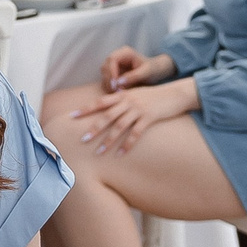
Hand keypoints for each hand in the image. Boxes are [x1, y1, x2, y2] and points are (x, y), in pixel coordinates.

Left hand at [67, 80, 195, 155]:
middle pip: (107, 116)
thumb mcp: (135, 94)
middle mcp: (128, 101)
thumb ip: (121, 100)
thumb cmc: (154, 95)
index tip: (72, 116)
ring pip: (119, 127)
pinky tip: (121, 154)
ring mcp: (139, 109)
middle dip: (94, 128)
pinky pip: (136, 133)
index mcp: (122, 95)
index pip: (100, 102)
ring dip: (108, 141)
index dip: (86, 109)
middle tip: (82, 140)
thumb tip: (107, 108)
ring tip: (99, 152)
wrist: (175, 93)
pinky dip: (127, 144)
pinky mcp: (149, 118)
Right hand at [98, 46, 173, 92]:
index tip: (116, 85)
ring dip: (109, 85)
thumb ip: (134, 76)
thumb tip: (119, 82)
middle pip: (105, 67)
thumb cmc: (152, 70)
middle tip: (117, 92)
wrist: (154, 72)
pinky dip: (110, 87)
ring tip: (119, 93)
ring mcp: (114, 64)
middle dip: (109, 80)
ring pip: (104, 74)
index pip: (112, 59)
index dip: (111, 72)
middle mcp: (117, 56)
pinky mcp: (113, 72)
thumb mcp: (146, 73)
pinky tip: (118, 93)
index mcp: (125, 52)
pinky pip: (107, 80)